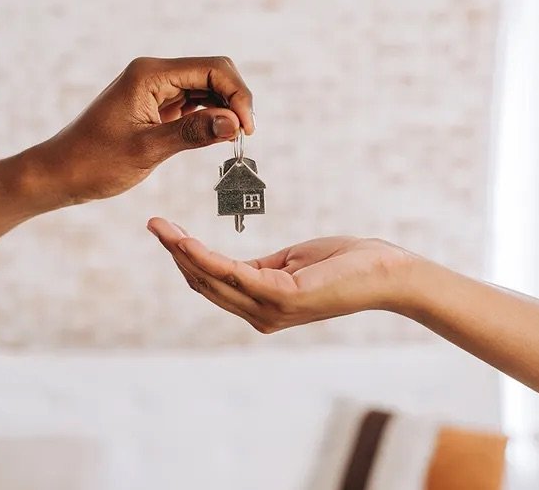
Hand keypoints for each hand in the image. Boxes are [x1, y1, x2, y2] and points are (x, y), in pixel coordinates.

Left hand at [19, 57, 254, 208]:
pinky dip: (208, 118)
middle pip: (213, 74)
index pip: (212, 68)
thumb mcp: (147, 150)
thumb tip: (234, 123)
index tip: (247, 129)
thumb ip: (193, 133)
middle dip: (234, 100)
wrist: (60, 174)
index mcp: (150, 74)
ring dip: (223, 110)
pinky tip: (216, 137)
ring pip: (205, 89)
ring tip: (233, 140)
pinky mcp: (154, 107)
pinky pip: (192, 104)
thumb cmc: (94, 162)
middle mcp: (154, 74)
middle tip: (243, 136)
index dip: (238, 95)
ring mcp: (154, 89)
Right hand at [147, 218, 418, 332]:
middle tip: (153, 223)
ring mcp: (269, 309)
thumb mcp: (292, 263)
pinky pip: (230, 273)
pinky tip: (185, 240)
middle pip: (204, 283)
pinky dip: (203, 256)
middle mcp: (260, 314)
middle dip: (175, 253)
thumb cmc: (345, 264)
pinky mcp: (279, 296)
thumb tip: (233, 264)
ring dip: (181, 251)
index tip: (164, 232)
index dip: (185, 259)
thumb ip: (261, 267)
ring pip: (210, 278)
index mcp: (262, 305)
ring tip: (159, 227)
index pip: (212, 284)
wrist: (385, 272)